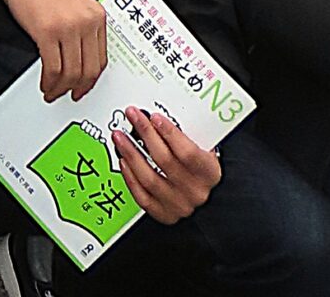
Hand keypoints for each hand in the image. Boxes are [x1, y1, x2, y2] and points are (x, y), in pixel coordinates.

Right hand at [2, 0, 109, 98]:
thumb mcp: (75, 6)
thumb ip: (84, 30)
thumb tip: (84, 67)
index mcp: (97, 15)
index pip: (101, 60)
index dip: (91, 81)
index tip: (83, 89)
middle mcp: (86, 20)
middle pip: (88, 71)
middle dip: (76, 89)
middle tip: (66, 95)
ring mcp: (68, 26)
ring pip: (71, 74)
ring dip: (60, 89)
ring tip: (51, 91)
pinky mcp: (48, 32)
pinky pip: (53, 69)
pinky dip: (48, 82)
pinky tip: (44, 83)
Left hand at [109, 105, 218, 224]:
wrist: (201, 192)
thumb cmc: (201, 165)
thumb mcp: (204, 147)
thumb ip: (189, 133)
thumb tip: (163, 115)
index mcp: (209, 172)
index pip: (188, 152)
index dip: (170, 133)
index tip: (154, 117)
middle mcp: (195, 191)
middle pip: (165, 161)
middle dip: (145, 134)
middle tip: (132, 116)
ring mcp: (178, 205)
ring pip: (149, 178)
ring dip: (131, 154)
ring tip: (120, 137)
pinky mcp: (164, 214)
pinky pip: (142, 196)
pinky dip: (130, 178)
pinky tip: (124, 161)